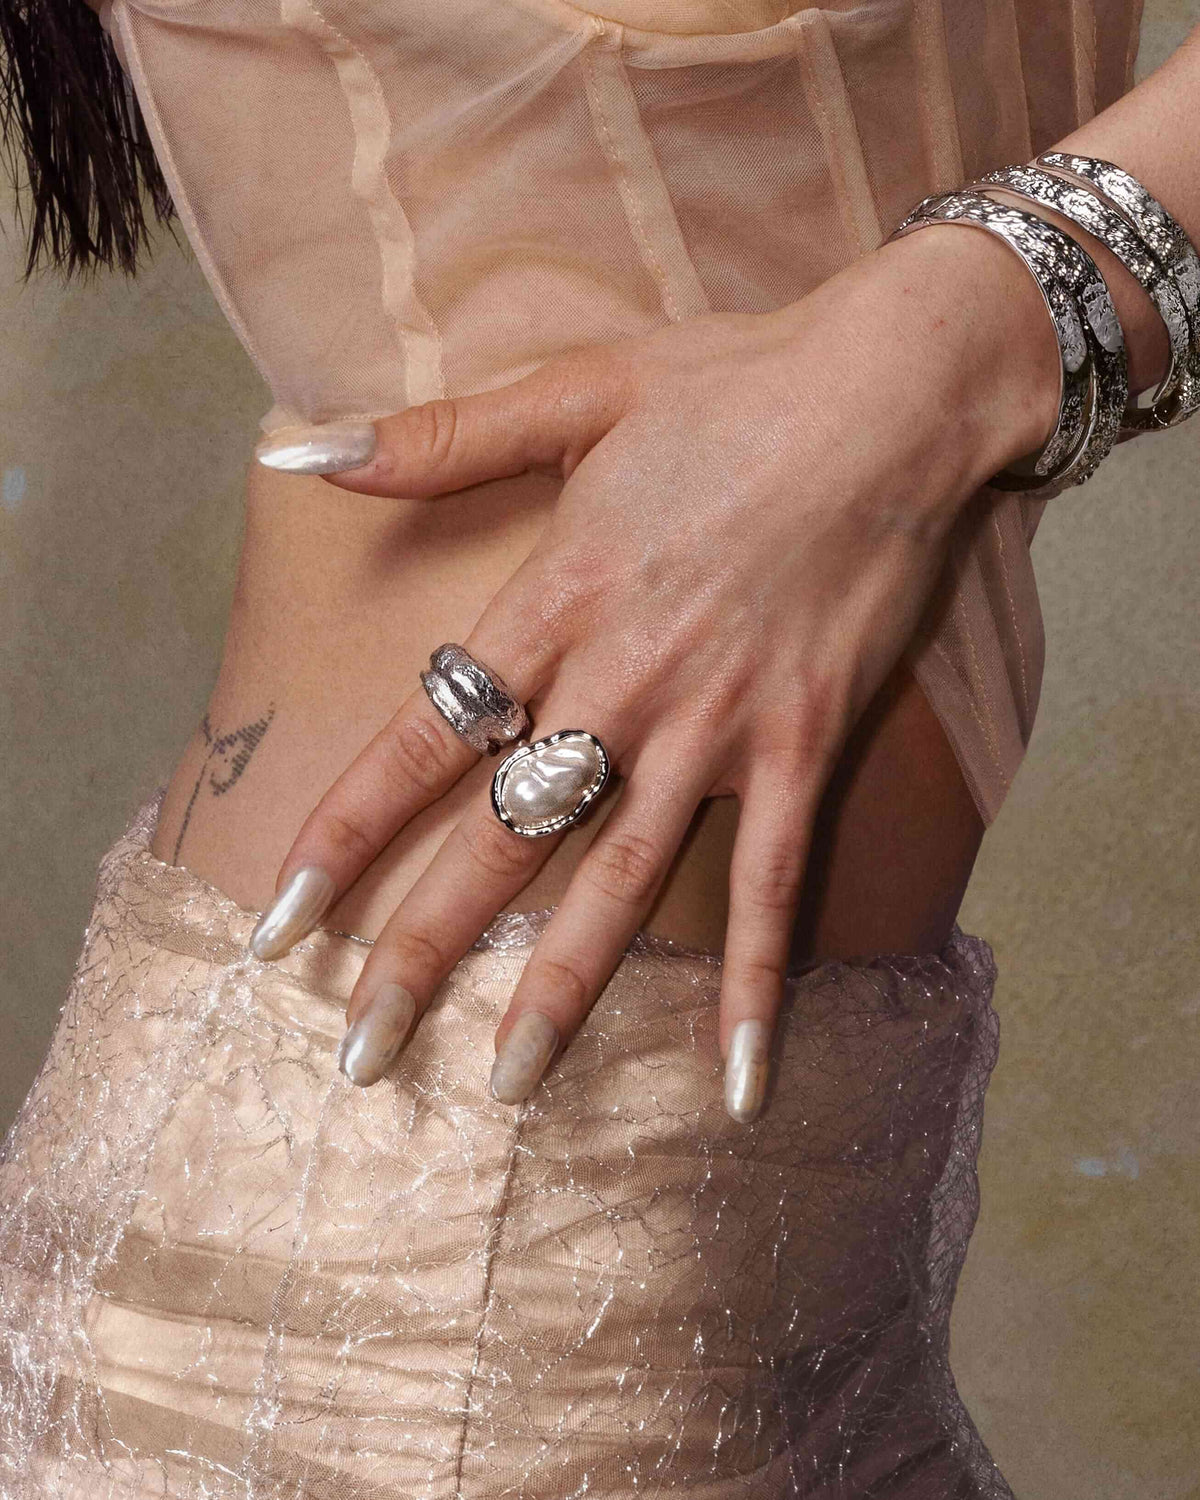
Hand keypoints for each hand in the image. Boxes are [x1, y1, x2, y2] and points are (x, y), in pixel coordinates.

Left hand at [247, 225, 1059, 1119]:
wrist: (893, 390)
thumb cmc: (731, 385)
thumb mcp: (574, 390)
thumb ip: (434, 438)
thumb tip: (295, 445)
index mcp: (555, 597)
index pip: (422, 739)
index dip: (346, 837)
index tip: (279, 926)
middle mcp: (624, 678)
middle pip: (505, 837)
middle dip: (423, 950)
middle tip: (362, 1055)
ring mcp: (720, 722)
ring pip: (623, 878)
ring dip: (562, 988)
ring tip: (508, 1087)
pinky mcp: (806, 743)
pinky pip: (778, 882)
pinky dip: (762, 984)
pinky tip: (743, 1083)